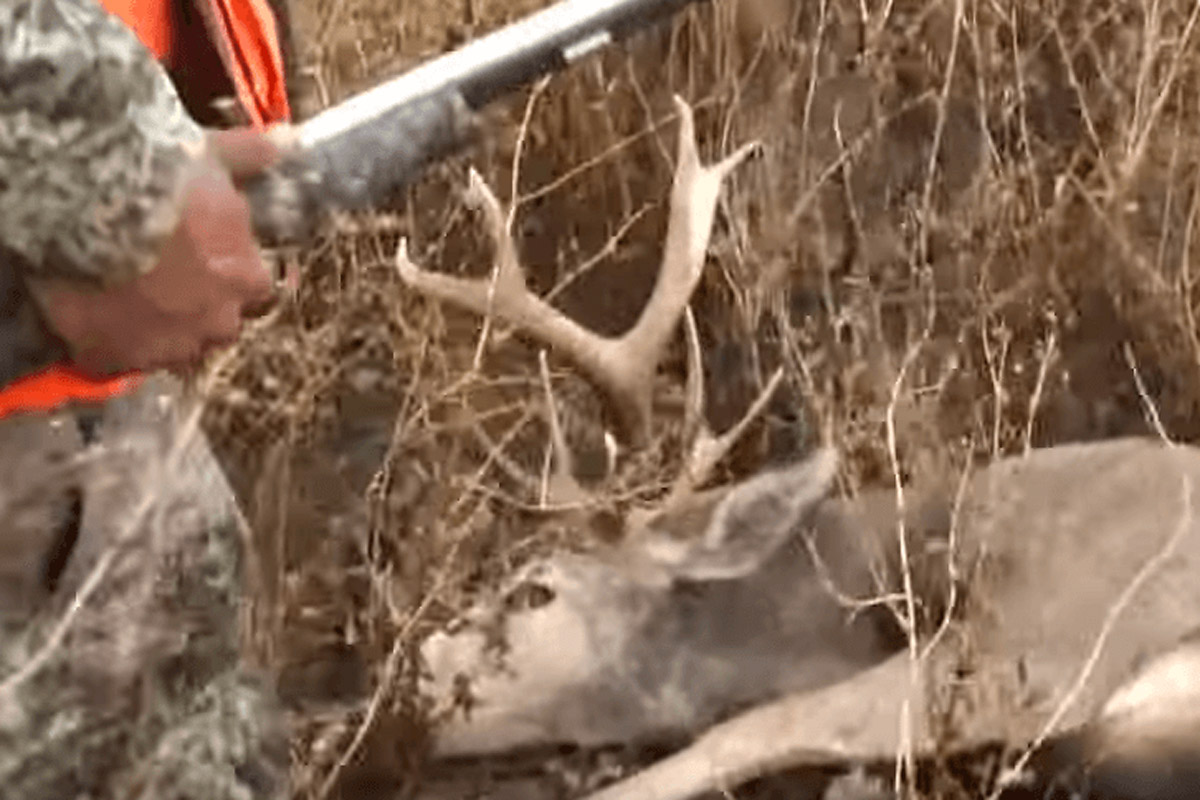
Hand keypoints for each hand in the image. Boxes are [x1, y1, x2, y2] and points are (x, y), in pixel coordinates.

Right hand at [30, 128, 285, 376]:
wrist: (92, 204)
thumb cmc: (161, 180)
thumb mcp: (211, 157)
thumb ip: (250, 156)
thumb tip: (282, 142)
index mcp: (246, 278)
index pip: (256, 290)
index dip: (232, 277)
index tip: (211, 263)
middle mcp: (217, 321)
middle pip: (219, 327)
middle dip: (200, 310)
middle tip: (166, 282)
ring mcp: (167, 346)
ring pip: (172, 351)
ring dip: (158, 333)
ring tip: (127, 301)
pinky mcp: (115, 358)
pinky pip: (117, 363)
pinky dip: (109, 348)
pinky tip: (94, 323)